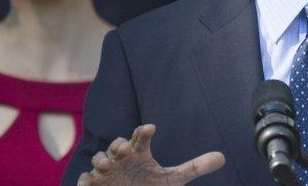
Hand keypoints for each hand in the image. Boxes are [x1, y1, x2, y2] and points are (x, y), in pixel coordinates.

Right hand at [77, 124, 224, 185]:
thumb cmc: (149, 185)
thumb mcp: (173, 180)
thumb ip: (195, 168)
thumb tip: (222, 157)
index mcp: (139, 152)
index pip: (141, 136)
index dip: (144, 131)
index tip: (151, 128)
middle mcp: (121, 158)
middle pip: (118, 144)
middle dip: (120, 144)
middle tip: (125, 149)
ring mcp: (106, 171)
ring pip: (100, 158)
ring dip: (102, 159)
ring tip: (109, 164)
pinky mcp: (93, 185)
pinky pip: (86, 180)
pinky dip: (88, 179)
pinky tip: (91, 181)